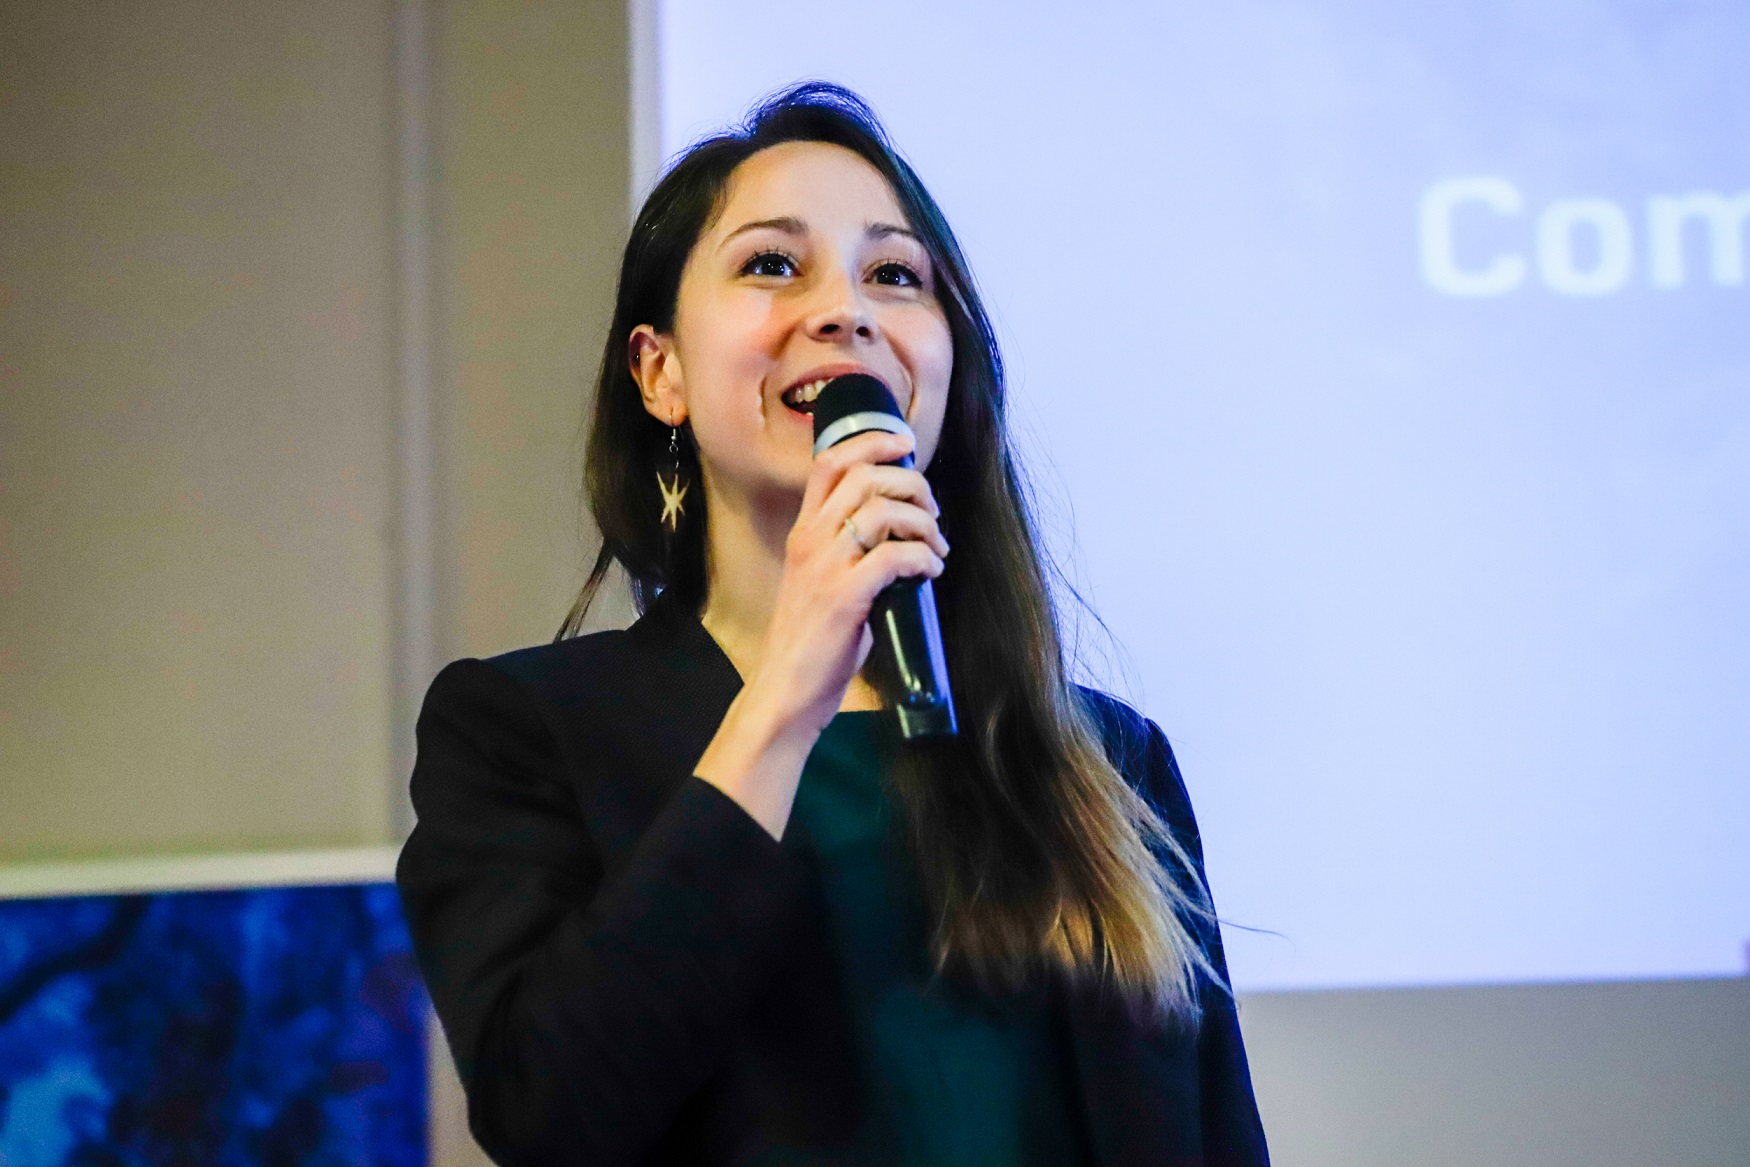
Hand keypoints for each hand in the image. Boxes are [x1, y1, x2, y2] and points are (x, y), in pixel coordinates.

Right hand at [694, 429, 947, 837]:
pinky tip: (932, 570)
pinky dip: (924, 556)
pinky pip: (894, 556)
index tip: (906, 445)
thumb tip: (899, 537)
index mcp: (803, 533)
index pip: (830, 463)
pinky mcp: (844, 598)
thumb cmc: (810, 643)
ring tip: (937, 545)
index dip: (872, 442)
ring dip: (923, 521)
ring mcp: (825, 568)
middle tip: (932, 510)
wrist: (785, 692)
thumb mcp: (819, 582)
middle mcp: (810, 541)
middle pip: (863, 477)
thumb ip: (847, 554)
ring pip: (882, 510)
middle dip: (910, 482)